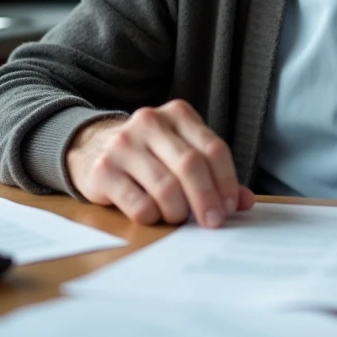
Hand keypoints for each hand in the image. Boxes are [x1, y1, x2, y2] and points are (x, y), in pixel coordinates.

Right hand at [65, 99, 254, 227]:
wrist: (91, 146)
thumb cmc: (148, 154)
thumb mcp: (181, 153)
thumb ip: (213, 173)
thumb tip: (246, 202)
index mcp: (177, 114)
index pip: (213, 148)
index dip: (226, 181)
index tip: (231, 206)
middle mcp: (150, 122)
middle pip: (191, 166)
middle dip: (207, 199)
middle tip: (213, 222)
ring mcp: (124, 144)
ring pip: (166, 187)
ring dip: (179, 211)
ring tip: (179, 217)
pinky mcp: (104, 169)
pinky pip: (139, 204)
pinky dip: (153, 217)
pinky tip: (154, 215)